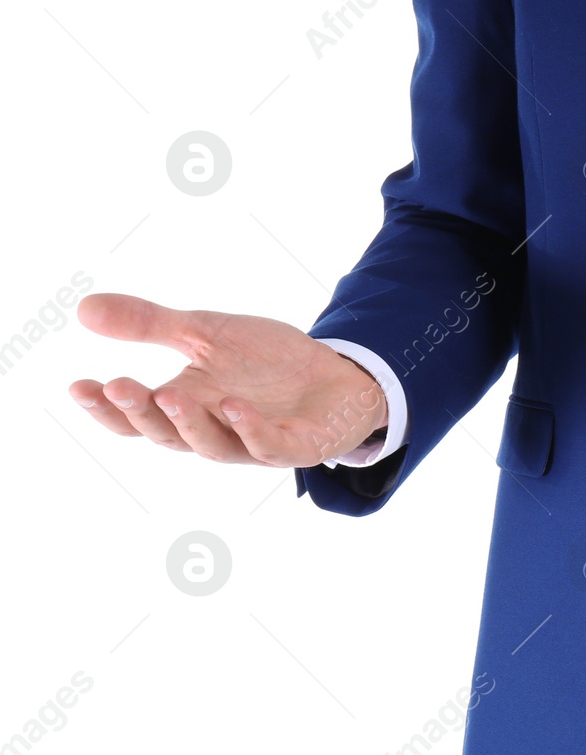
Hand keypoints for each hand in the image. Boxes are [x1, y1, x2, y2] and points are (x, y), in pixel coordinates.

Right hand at [68, 294, 387, 466]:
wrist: (337, 373)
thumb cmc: (267, 362)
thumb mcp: (206, 333)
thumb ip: (151, 324)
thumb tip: (82, 308)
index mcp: (188, 408)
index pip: (137, 417)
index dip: (107, 408)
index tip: (78, 385)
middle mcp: (216, 432)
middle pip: (169, 434)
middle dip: (141, 412)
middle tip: (119, 385)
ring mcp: (256, 443)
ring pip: (214, 446)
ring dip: (190, 424)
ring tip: (168, 392)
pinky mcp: (298, 445)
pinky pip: (270, 445)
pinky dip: (251, 430)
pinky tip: (235, 406)